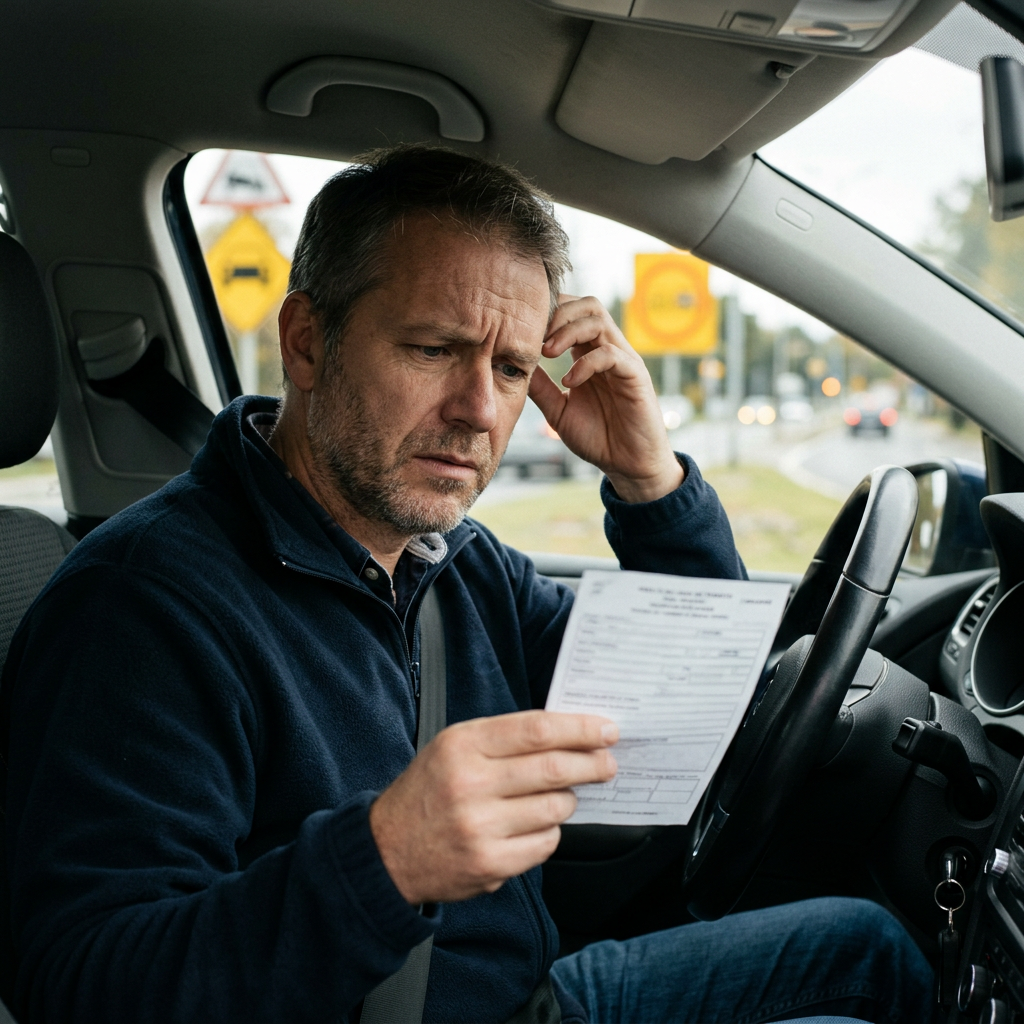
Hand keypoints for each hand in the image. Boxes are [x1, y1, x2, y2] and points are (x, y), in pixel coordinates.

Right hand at [368, 711, 617, 903]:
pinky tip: (536, 825)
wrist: (386, 851)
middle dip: (592, 763)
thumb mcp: (453, 747)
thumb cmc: (429, 791)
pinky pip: (545, 843)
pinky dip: (550, 832)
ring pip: (555, 808)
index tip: (605, 729)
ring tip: (561, 796)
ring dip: (569, 800)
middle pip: (553, 768)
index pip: (536, 730)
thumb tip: (569, 734)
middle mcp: (470, 784)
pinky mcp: (489, 864)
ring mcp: (480, 827)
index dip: (579, 728)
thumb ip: (504, 739)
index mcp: (462, 745)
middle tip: (607, 762)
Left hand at [528, 294, 683, 502]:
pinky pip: (611, 354)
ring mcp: (623, 360)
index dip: (548, 314)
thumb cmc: (597, 437)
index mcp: (589, 354)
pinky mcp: (635, 376)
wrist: (628, 465)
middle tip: (536, 338)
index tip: (524, 333)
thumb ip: (539, 387)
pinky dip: (585, 363)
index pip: (572, 313)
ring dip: (568, 330)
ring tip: (547, 353)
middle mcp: (607, 350)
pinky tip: (569, 383)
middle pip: (587, 305)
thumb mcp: (557, 410)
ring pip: (598, 320)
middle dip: (557, 314)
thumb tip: (511, 366)